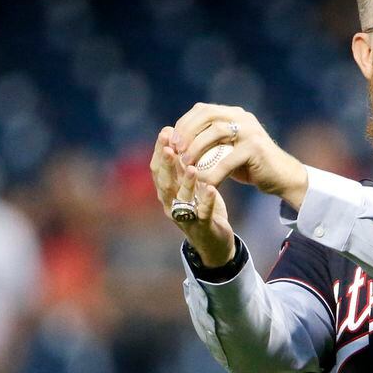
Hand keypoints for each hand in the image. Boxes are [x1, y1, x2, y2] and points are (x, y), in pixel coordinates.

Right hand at [150, 126, 234, 266]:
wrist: (214, 241)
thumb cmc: (201, 207)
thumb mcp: (190, 185)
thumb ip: (182, 166)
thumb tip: (175, 134)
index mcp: (167, 192)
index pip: (157, 169)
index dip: (159, 150)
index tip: (166, 130)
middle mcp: (171, 205)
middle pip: (164, 183)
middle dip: (166, 164)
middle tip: (171, 146)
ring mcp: (185, 218)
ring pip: (181, 199)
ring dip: (185, 183)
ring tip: (191, 167)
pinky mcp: (202, 227)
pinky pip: (202, 214)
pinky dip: (206, 202)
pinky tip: (211, 190)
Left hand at [170, 102, 308, 208]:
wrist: (282, 178)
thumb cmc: (251, 166)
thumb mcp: (227, 150)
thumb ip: (209, 142)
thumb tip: (177, 142)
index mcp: (234, 113)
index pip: (202, 109)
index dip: (184, 123)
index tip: (172, 141)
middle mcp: (242, 117)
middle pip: (207, 115)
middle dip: (187, 132)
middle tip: (176, 150)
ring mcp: (250, 131)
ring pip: (215, 133)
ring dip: (196, 149)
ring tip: (186, 164)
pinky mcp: (255, 149)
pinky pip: (227, 160)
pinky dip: (213, 172)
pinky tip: (204, 183)